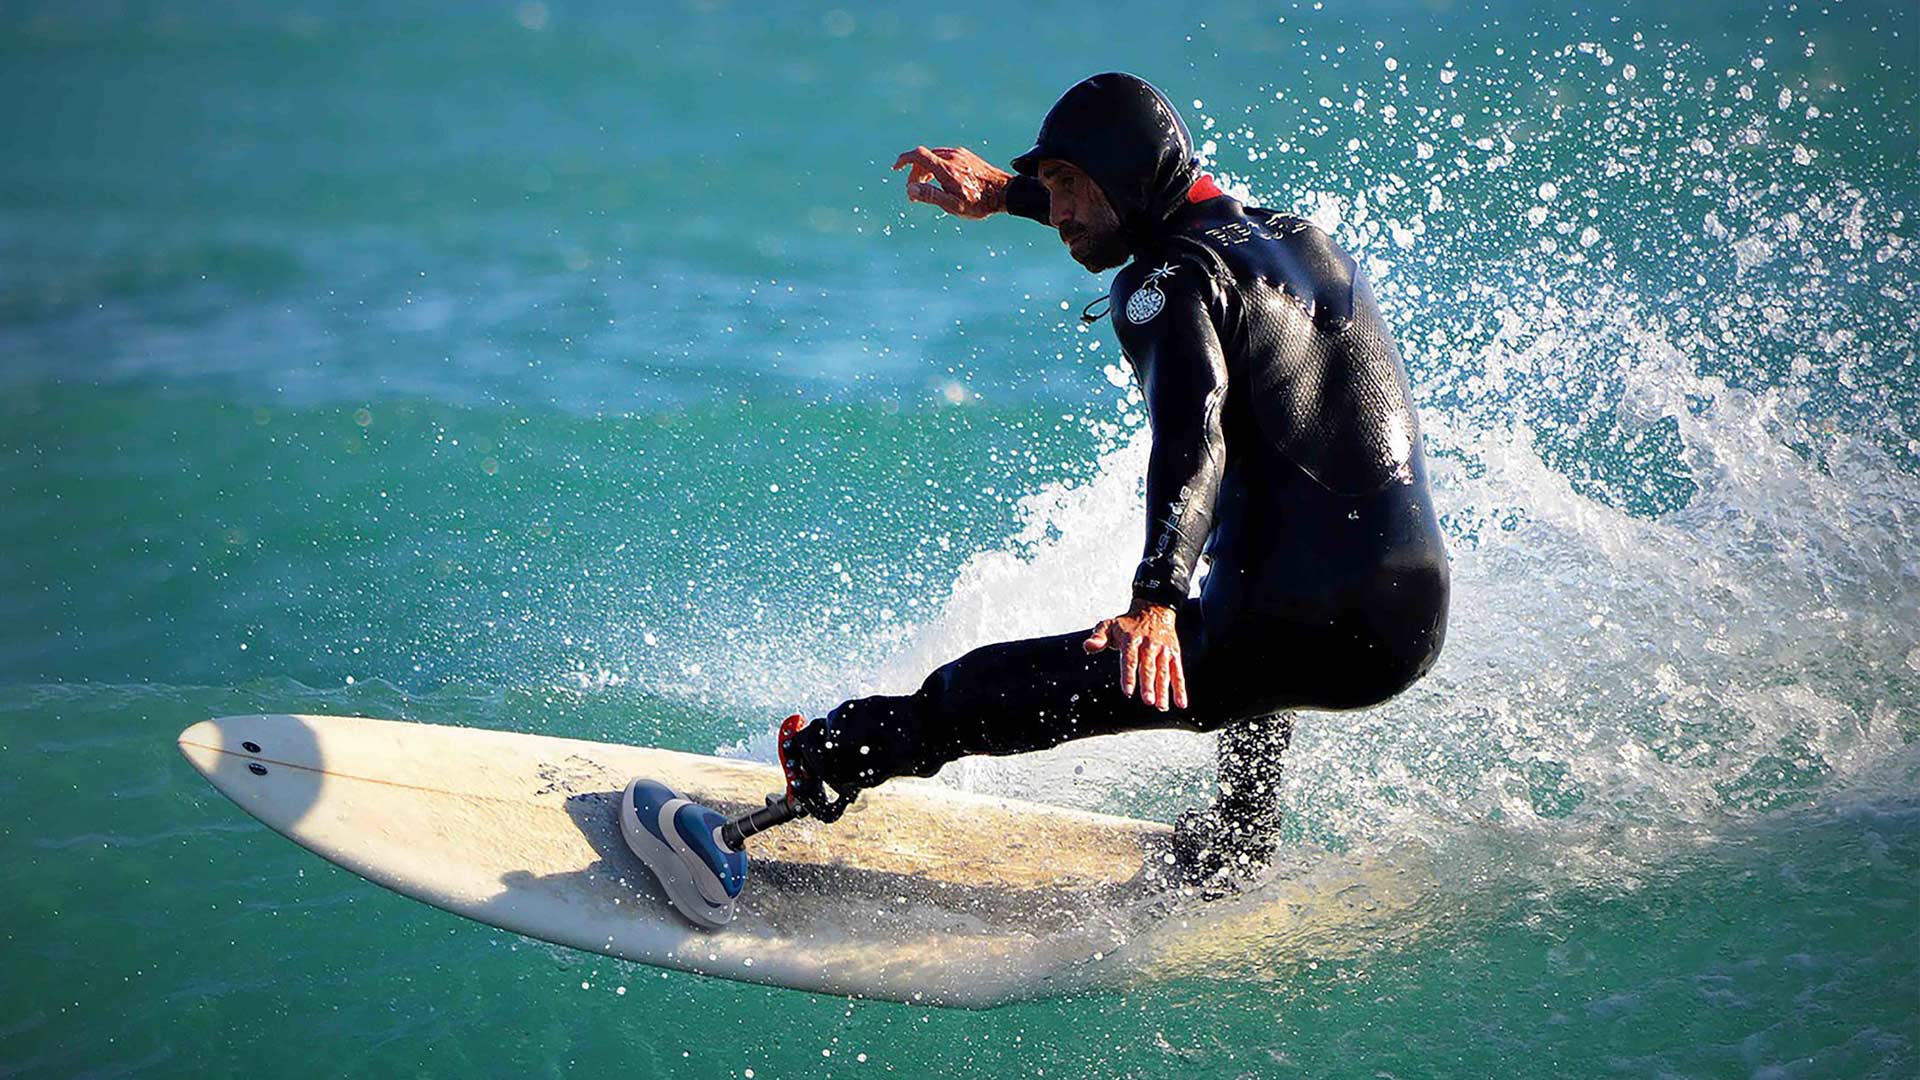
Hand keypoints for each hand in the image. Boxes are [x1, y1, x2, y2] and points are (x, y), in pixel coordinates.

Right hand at [891, 145, 1009, 219]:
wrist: (1005, 193)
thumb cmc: (979, 203)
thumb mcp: (953, 206)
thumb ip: (930, 196)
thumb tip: (910, 188)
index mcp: (946, 169)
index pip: (918, 155)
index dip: (903, 160)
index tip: (896, 168)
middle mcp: (952, 157)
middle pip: (924, 158)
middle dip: (914, 173)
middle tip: (914, 192)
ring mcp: (960, 154)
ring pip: (934, 157)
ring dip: (925, 171)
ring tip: (927, 188)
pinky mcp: (967, 156)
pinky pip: (945, 157)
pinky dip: (936, 167)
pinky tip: (942, 181)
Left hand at [1083, 600, 1188, 711]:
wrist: (1154, 610)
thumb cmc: (1128, 624)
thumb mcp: (1109, 625)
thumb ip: (1098, 637)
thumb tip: (1088, 646)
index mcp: (1132, 639)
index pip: (1130, 659)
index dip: (1129, 675)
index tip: (1127, 691)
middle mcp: (1149, 644)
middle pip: (1148, 667)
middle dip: (1148, 685)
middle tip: (1148, 701)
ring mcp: (1163, 650)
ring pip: (1164, 671)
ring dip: (1164, 690)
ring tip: (1161, 706)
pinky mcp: (1174, 654)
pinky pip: (1178, 672)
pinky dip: (1180, 688)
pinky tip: (1180, 703)